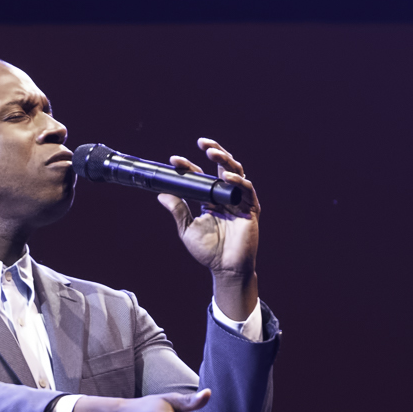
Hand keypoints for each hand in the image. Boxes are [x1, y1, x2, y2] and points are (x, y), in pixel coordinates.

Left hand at [160, 138, 257, 317]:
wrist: (225, 268)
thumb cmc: (208, 251)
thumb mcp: (187, 229)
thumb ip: (177, 210)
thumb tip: (161, 194)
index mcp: (210, 198)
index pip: (199, 176)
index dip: (188, 166)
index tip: (173, 160)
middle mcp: (225, 196)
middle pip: (222, 166)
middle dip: (214, 150)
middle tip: (201, 142)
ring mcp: (239, 201)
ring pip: (236, 172)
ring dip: (225, 159)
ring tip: (212, 152)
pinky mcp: (251, 209)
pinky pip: (246, 190)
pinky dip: (238, 181)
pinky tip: (227, 177)